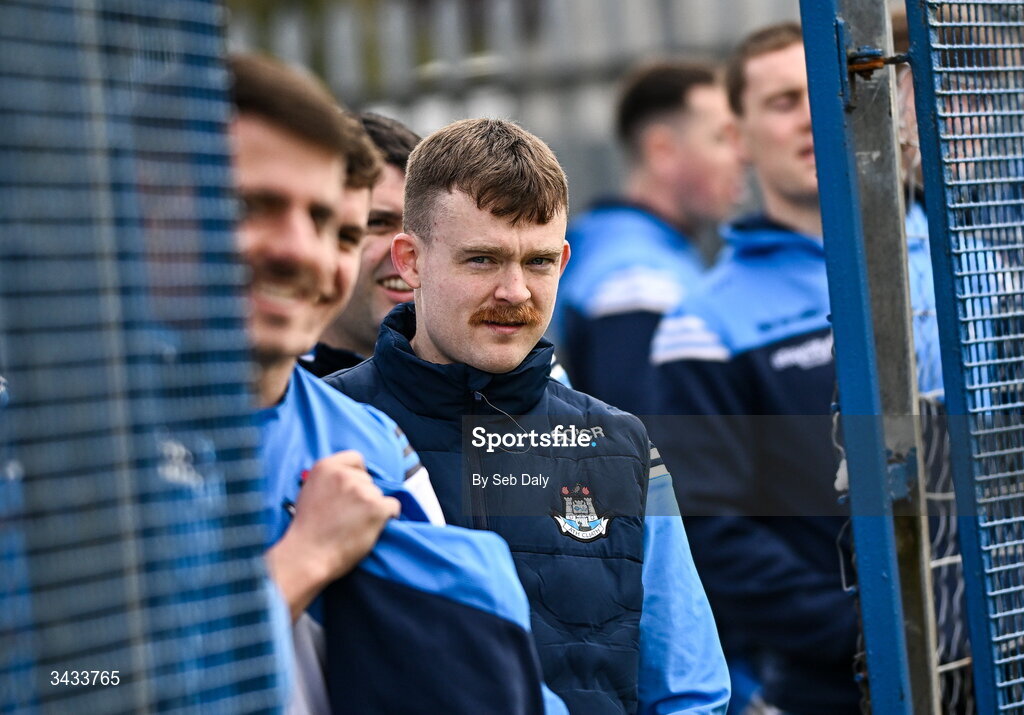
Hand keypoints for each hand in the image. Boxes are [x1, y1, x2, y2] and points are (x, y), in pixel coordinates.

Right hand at [266, 450, 400, 619]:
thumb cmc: (307, 529)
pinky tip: (372, 527)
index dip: (357, 474)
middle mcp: (344, 475)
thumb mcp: (309, 490)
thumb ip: (329, 479)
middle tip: (348, 515)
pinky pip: (393, 507)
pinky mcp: (376, 507)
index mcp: (325, 467)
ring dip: (372, 508)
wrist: (307, 555)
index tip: (353, 489)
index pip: (355, 458)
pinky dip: (388, 517)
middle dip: (362, 495)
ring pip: (378, 495)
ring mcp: (362, 490)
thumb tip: (348, 477)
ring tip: (354, 526)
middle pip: (367, 479)